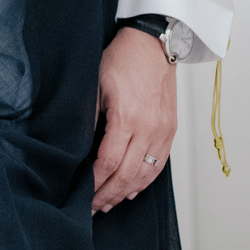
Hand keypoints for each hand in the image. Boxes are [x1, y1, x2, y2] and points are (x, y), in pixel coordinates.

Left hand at [92, 26, 177, 213]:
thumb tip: (78, 147)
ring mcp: (162, 130)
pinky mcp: (171, 129)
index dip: (95, 183)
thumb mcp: (95, 84)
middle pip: (128, 175)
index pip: (109, 163)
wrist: (153, 42)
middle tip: (93, 207)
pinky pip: (160, 164)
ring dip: (126, 192)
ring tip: (109, 202)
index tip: (83, 194)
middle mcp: (149, 128)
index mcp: (127, 118)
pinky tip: (132, 189)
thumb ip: (89, 117)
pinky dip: (146, 181)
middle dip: (108, 195)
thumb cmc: (123, 58)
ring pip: (146, 175)